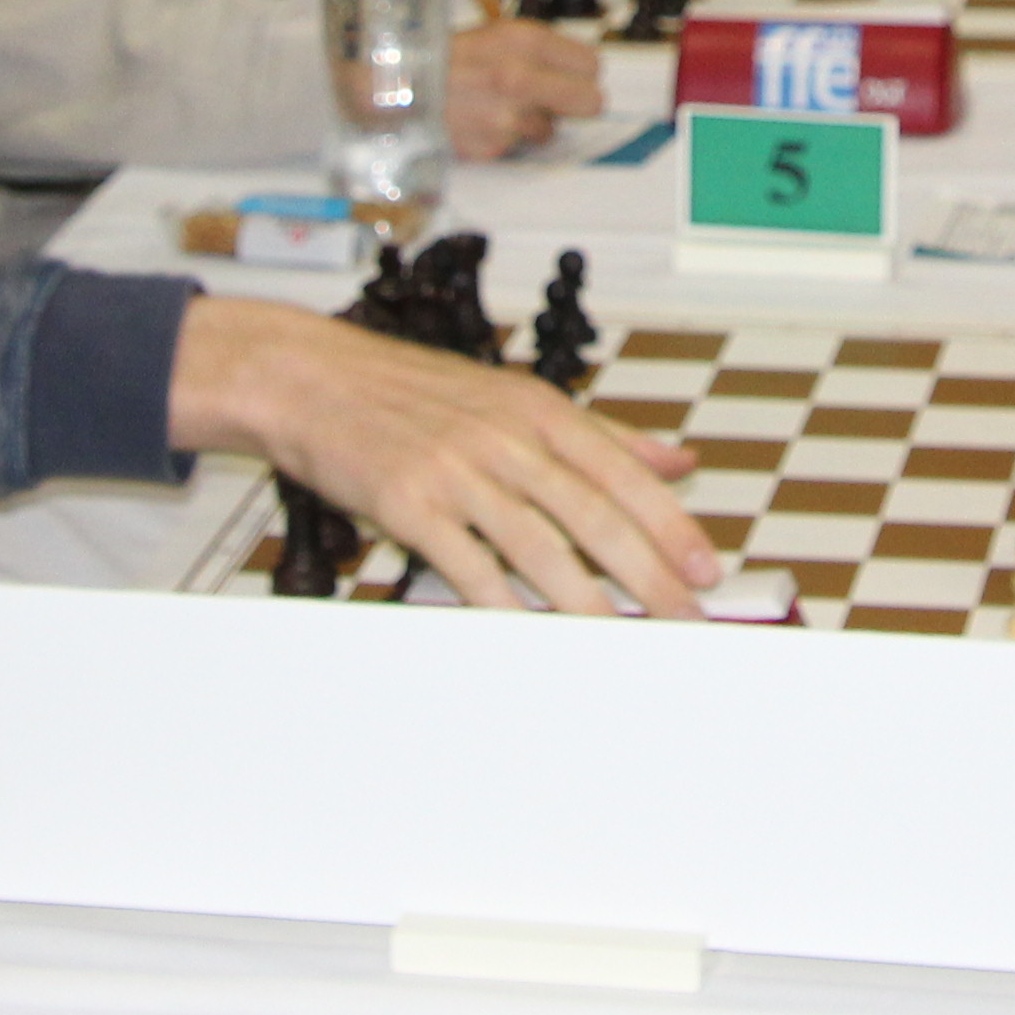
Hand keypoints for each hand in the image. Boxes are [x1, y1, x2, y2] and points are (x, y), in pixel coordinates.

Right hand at [170, 298, 710, 615]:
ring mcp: (456, 468)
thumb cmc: (409, 392)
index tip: (706, 568)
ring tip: (622, 637)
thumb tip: (677, 461)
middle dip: (648, 572)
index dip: (670, 525)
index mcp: (537, 408)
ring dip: (587, 600)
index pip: (622, 472)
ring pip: (539, 544)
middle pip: (592, 513)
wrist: (309, 376)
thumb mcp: (513, 397)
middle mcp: (503, 435)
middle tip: (685, 616)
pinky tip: (528, 632)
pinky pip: (467, 563)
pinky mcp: (408, 502)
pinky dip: (501, 603)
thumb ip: (601, 434)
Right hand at [446, 20, 604, 158]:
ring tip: (497, 109)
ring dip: (531, 125)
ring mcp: (508, 116)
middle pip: (591, 102)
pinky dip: (502, 140)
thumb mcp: (491, 34)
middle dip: (577, 104)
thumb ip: (536, 51)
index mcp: (524, 40)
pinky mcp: (493, 147)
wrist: (393, 88)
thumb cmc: (440, 57)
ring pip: (550, 131)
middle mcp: (522, 77)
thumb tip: (575, 71)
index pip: (591, 65)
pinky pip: (515, 148)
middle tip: (557, 103)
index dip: (581, 74)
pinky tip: (478, 123)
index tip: (571, 78)